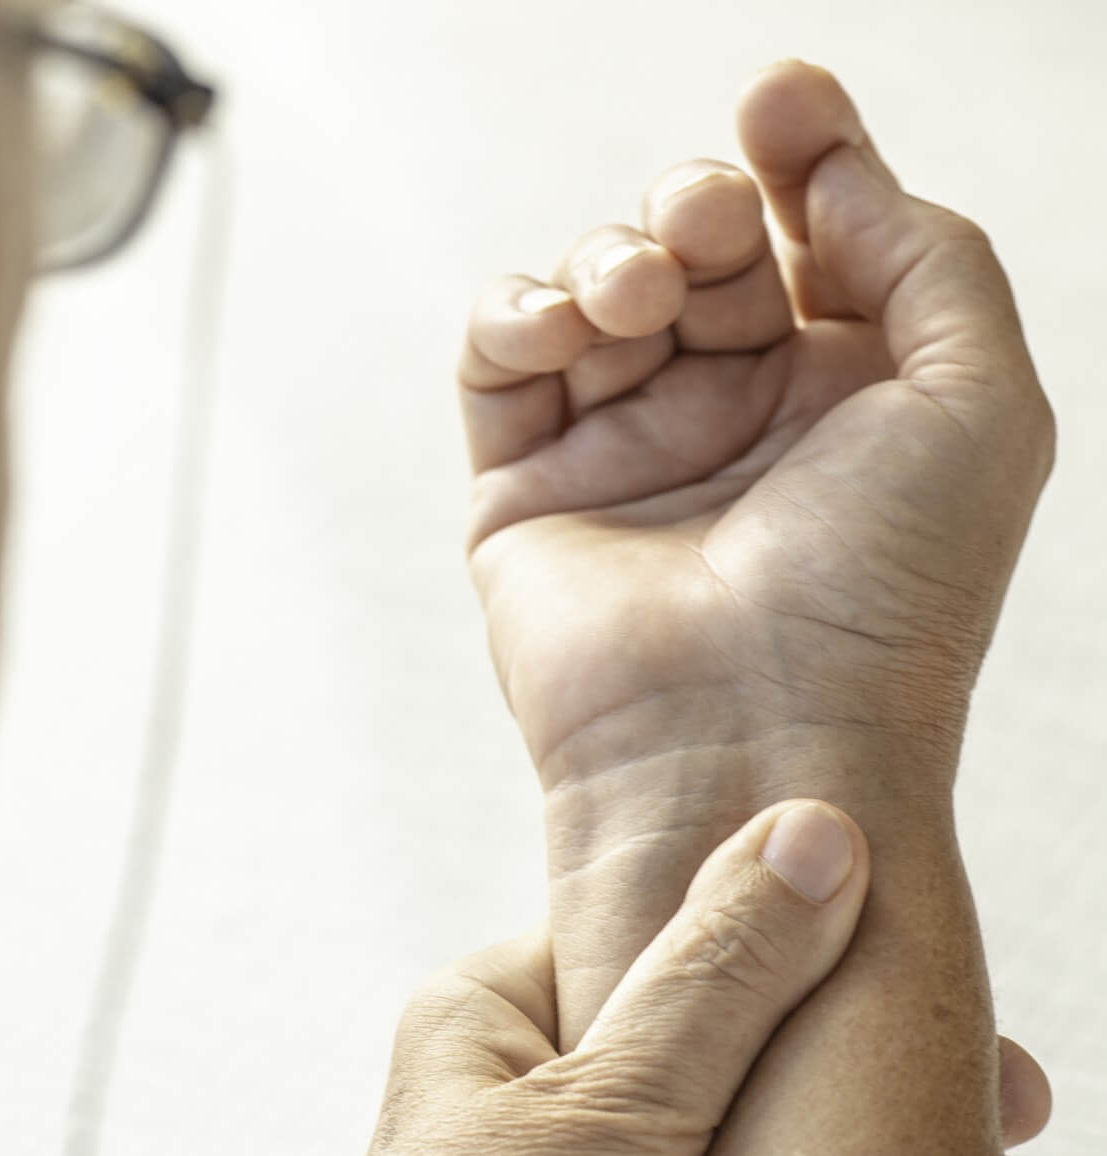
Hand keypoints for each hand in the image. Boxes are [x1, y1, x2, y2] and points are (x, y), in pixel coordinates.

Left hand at [222, 804, 1067, 1155]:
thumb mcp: (600, 1117)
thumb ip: (712, 982)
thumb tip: (811, 835)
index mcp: (505, 1014)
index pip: (678, 941)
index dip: (812, 953)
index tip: (938, 986)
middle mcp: (547, 1094)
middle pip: (735, 1053)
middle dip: (862, 1081)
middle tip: (1005, 1111)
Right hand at [458, 60, 1052, 791]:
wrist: (753, 737)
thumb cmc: (882, 595)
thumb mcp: (977, 404)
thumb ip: (928, 255)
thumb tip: (829, 164)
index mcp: (838, 396)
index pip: (803, 236)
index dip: (796, 152)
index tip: (779, 100)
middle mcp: (729, 417)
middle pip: (692, 248)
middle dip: (697, 209)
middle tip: (709, 235)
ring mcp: (622, 450)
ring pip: (591, 288)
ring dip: (611, 258)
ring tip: (640, 302)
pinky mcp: (525, 487)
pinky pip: (498, 360)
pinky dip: (516, 314)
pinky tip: (561, 328)